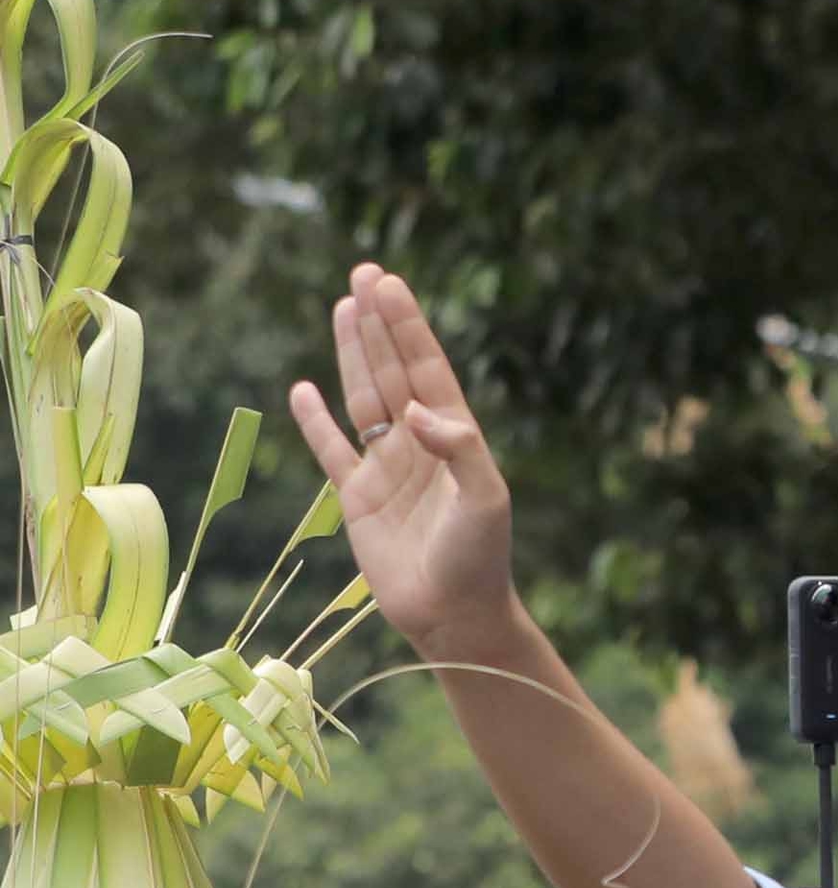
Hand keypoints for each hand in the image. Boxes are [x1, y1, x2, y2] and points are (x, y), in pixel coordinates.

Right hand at [285, 264, 516, 657]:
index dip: (407, 326)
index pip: (426, 369)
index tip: (388, 283)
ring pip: (363, 398)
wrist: (453, 614)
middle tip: (365, 273)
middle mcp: (419, 445)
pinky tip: (302, 389)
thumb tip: (417, 409)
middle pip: (393, 371)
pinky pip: (332, 451)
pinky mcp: (359, 499)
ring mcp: (387, 469)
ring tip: (344, 308)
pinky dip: (315, 422)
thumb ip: (459, 450)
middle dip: (380, 324)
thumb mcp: (485, 500)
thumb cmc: (479, 557)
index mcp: (453, 438)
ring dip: (353, 355)